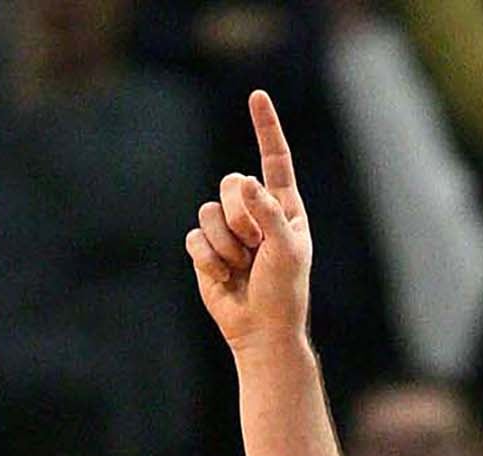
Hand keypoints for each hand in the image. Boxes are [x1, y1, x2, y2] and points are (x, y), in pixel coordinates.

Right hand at [186, 90, 313, 355]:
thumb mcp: (286, 251)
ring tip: (243, 267)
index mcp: (283, 208)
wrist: (262, 332)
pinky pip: (195, 237)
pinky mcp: (206, 249)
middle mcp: (255, 213)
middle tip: (255, 247)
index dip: (265, 128)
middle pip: (231, 183)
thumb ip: (268, 213)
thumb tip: (246, 182)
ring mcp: (228, 230)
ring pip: (209, 210)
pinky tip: (225, 277)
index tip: (257, 96)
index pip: (274, 159)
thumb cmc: (284, 293)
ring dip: (226, 243)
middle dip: (240, 216)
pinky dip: (209, 259)